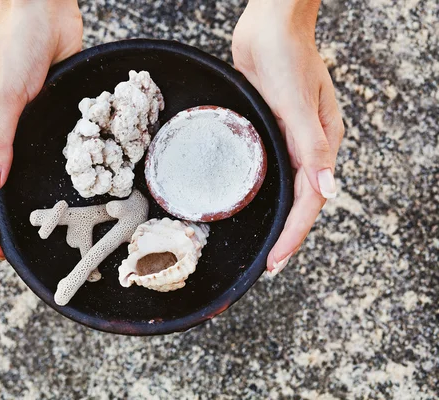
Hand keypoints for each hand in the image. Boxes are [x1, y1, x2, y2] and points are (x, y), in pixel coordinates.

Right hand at [0, 0, 82, 258]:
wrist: (47, 13)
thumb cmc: (17, 45)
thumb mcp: (3, 94)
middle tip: (7, 250)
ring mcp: (19, 126)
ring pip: (14, 172)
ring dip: (17, 201)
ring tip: (29, 231)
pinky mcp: (43, 121)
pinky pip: (39, 155)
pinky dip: (41, 177)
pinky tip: (51, 194)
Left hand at [232, 0, 343, 275]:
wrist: (268, 25)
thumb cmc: (287, 56)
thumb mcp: (300, 103)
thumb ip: (312, 147)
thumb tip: (327, 191)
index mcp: (322, 143)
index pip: (311, 201)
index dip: (294, 234)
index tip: (276, 260)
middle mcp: (308, 146)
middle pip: (300, 201)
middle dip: (287, 235)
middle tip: (269, 265)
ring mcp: (289, 139)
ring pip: (286, 189)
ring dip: (277, 219)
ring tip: (263, 245)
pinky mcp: (270, 130)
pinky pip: (270, 169)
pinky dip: (264, 192)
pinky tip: (252, 203)